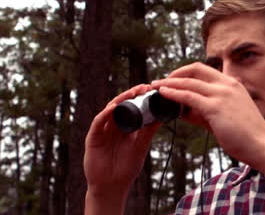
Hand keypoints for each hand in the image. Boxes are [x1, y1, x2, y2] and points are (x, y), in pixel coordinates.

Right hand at [84, 84, 160, 205]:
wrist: (112, 186)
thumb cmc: (126, 167)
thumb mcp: (141, 146)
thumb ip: (148, 131)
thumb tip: (162, 115)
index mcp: (125, 126)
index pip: (132, 107)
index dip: (140, 97)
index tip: (151, 89)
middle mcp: (113, 125)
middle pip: (121, 105)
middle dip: (132, 95)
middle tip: (144, 87)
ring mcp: (103, 130)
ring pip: (110, 110)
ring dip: (120, 100)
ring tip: (132, 93)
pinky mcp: (93, 137)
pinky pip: (98, 123)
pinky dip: (105, 114)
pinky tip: (113, 108)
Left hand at [152, 63, 264, 166]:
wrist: (263, 146)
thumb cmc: (247, 136)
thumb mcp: (225, 118)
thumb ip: (204, 112)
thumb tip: (182, 111)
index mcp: (232, 84)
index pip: (204, 70)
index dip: (186, 72)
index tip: (173, 80)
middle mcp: (227, 84)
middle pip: (195, 69)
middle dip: (175, 73)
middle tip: (161, 82)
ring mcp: (222, 94)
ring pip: (189, 82)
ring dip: (169, 83)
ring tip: (155, 87)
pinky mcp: (216, 107)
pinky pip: (188, 96)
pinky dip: (173, 93)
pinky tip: (163, 95)